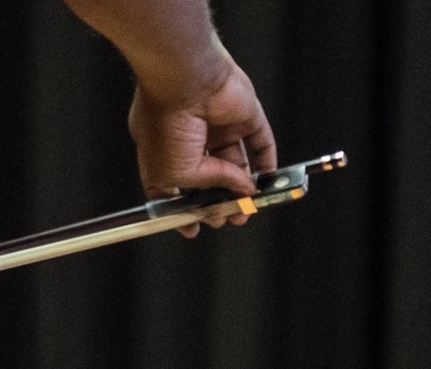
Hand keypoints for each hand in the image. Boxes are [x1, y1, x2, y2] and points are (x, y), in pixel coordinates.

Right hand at [127, 48, 277, 227]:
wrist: (185, 78)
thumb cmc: (166, 119)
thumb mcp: (176, 173)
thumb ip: (211, 186)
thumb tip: (241, 191)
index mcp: (163, 146)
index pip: (176, 182)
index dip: (185, 207)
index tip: (192, 227)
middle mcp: (191, 135)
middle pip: (211, 176)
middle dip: (220, 201)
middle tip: (226, 218)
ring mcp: (218, 124)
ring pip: (237, 163)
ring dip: (245, 189)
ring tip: (248, 208)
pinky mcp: (243, 114)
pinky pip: (260, 142)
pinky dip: (267, 164)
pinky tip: (268, 183)